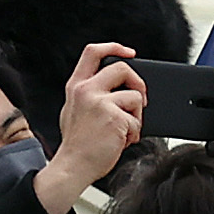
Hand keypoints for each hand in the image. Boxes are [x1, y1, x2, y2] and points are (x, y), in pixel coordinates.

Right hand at [35, 42, 145, 213]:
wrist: (73, 165)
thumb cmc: (76, 143)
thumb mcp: (74, 109)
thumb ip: (90, 94)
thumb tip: (115, 88)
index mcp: (76, 86)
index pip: (93, 52)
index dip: (115, 47)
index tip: (129, 52)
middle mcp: (86, 90)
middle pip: (122, 67)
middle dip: (138, 82)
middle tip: (139, 100)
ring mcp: (100, 103)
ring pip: (135, 96)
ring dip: (136, 117)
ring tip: (125, 130)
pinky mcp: (114, 117)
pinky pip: (137, 120)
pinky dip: (134, 133)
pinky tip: (122, 141)